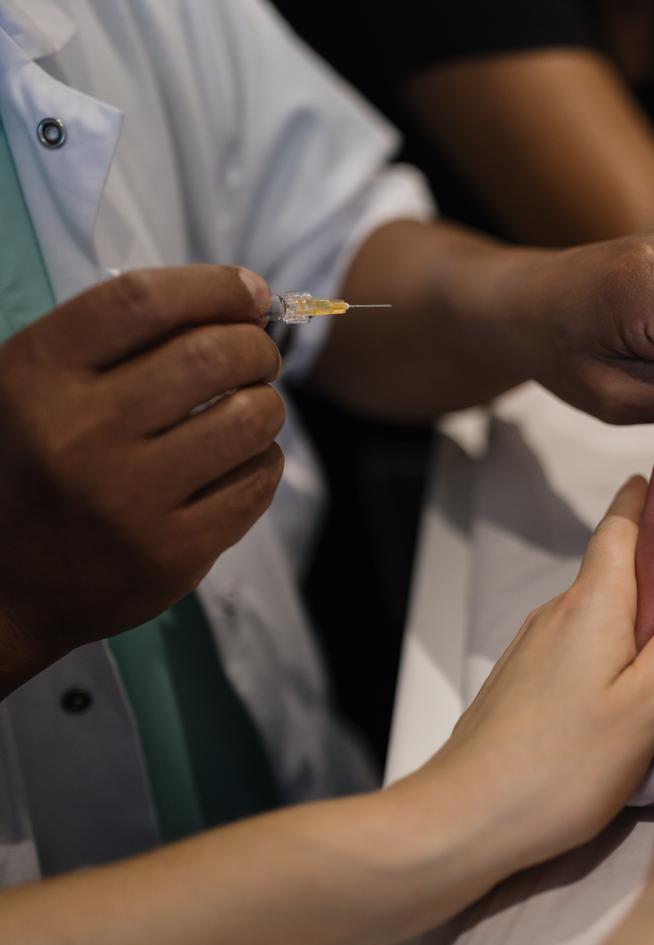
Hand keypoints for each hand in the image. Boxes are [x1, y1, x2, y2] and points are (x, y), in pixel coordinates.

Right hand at [0, 266, 281, 694]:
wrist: (1, 587)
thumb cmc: (29, 464)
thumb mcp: (32, 385)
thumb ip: (117, 338)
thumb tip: (239, 297)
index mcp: (36, 376)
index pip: (144, 301)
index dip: (213, 287)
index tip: (248, 291)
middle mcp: (81, 434)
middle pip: (212, 355)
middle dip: (255, 346)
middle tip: (258, 356)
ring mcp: (129, 499)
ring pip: (249, 419)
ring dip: (267, 402)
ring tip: (250, 407)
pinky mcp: (173, 552)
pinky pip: (256, 482)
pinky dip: (263, 460)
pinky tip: (239, 460)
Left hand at [401, 476, 653, 880]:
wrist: (463, 818)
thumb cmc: (562, 766)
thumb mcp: (647, 708)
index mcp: (593, 604)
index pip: (621, 524)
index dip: (651, 497)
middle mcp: (559, 612)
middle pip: (613, 562)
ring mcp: (534, 646)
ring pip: (597, 605)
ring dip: (639, 601)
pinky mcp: (523, 681)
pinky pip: (579, 638)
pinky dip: (614, 636)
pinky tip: (634, 671)